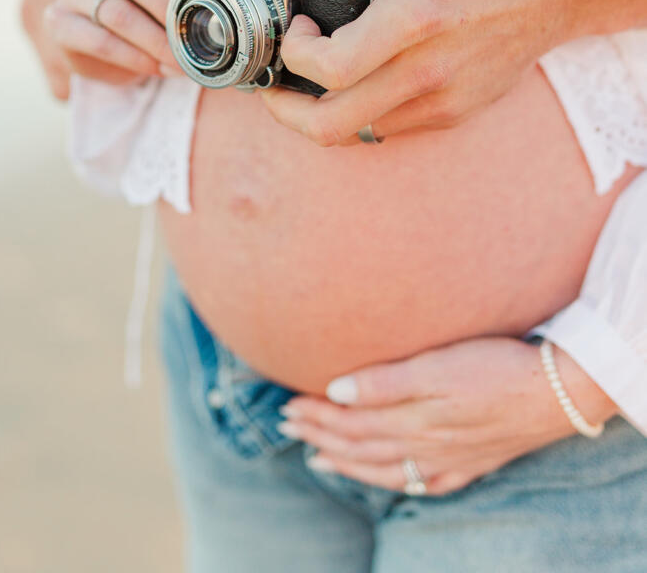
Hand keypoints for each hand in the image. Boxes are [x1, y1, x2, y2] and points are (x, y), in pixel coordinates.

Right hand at [43, 0, 189, 84]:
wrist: (107, 33)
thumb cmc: (147, 1)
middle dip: (167, 8)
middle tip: (191, 32)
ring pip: (116, 11)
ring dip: (155, 40)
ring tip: (180, 57)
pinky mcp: (59, 21)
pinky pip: (99, 40)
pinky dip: (133, 57)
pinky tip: (154, 66)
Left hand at [261, 0, 566, 144]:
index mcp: (415, 17)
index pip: (332, 67)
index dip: (294, 55)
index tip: (295, 27)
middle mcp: (427, 69)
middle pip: (330, 125)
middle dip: (284, 110)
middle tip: (275, 82)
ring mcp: (443, 99)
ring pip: (356, 135)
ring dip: (320, 113)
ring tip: (310, 81)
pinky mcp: (455, 113)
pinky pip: (388, 129)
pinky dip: (359, 113)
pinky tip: (356, 81)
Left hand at [277, 338, 617, 495]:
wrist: (558, 390)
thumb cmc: (496, 365)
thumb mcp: (437, 365)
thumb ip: (386, 382)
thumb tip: (336, 391)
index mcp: (412, 417)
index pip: (350, 422)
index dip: (316, 415)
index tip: (287, 404)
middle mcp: (425, 444)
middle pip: (361, 445)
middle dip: (320, 435)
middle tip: (288, 425)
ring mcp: (450, 457)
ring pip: (386, 468)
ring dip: (347, 461)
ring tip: (318, 457)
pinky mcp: (473, 460)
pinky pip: (424, 481)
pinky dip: (397, 481)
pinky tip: (391, 478)